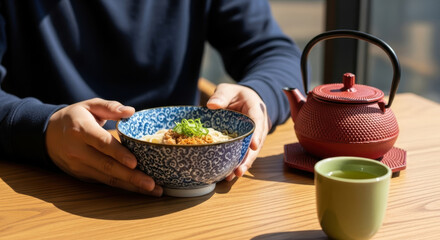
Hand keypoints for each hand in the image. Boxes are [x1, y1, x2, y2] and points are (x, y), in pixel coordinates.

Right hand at [45, 98, 162, 195]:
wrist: (47, 135)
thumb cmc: (74, 117)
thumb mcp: (89, 105)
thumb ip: (110, 106)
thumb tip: (131, 111)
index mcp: (81, 129)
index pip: (101, 143)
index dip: (118, 154)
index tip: (134, 162)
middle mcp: (78, 150)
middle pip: (107, 166)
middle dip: (131, 177)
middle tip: (151, 184)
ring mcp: (79, 166)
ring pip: (107, 178)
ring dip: (131, 186)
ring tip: (152, 190)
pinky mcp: (82, 176)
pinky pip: (104, 182)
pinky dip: (123, 186)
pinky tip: (139, 188)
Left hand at [207, 83, 270, 180]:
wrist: (243, 99)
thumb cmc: (235, 94)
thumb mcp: (227, 89)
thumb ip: (221, 95)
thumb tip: (212, 105)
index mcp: (256, 108)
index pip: (258, 121)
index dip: (256, 134)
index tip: (253, 145)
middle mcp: (260, 124)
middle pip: (257, 142)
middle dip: (249, 157)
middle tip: (240, 169)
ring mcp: (256, 134)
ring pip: (253, 151)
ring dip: (244, 164)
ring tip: (233, 175)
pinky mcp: (249, 142)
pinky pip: (246, 153)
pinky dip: (240, 163)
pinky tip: (230, 173)